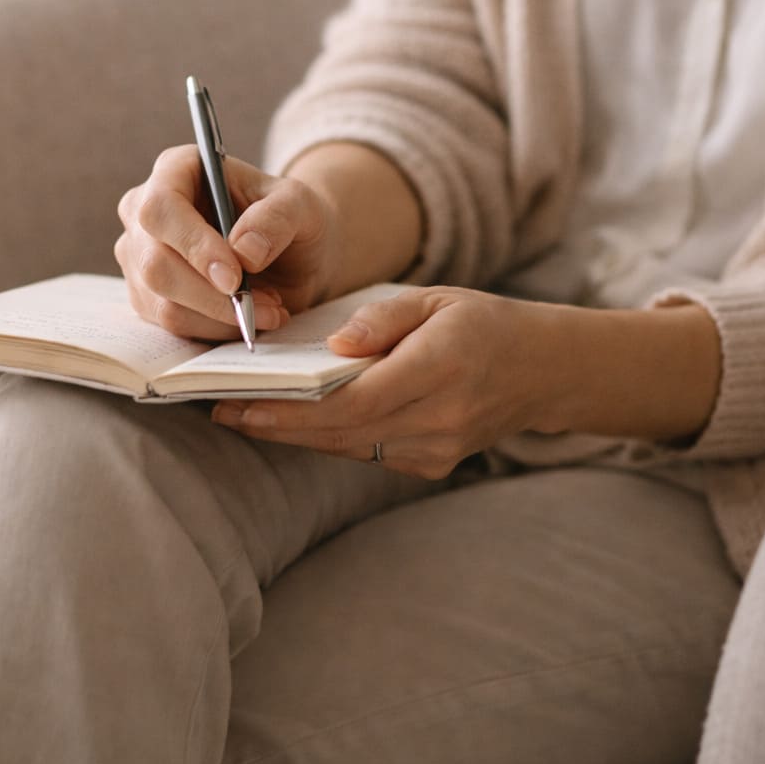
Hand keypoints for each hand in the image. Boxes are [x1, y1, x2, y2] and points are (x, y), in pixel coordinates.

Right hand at [115, 145, 340, 340]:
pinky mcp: (147, 295)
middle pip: (155, 263)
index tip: (235, 277)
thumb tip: (244, 251)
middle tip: (266, 304)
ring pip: (162, 302)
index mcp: (176, 170)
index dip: (194, 246)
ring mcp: (139, 256)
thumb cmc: (288, 218)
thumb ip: (278, 217)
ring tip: (269, 307)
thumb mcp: (300, 205)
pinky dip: (217, 330)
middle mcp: (144, 210)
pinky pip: (172, 325)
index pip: (161, 208)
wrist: (289, 254)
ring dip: (222, 316)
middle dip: (212, 295)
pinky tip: (250, 315)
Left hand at [211, 286, 567, 476]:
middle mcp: (438, 419)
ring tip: (244, 416)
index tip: (239, 403)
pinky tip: (293, 423)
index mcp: (439, 369)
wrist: (543, 372)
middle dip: (276, 426)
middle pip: (340, 432)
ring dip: (294, 436)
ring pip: (348, 447)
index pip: (351, 401)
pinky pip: (366, 452)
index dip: (290, 410)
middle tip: (222, 412)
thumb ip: (383, 319)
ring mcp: (437, 450)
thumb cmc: (483, 323)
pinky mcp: (432, 464)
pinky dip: (327, 438)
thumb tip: (334, 345)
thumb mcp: (437, 299)